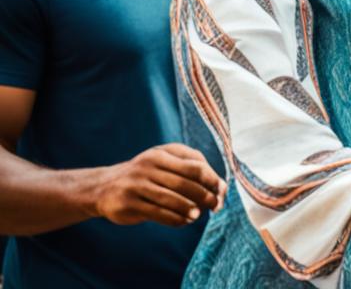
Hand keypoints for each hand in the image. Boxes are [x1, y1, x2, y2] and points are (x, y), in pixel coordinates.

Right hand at [92, 143, 226, 226]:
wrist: (103, 187)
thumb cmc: (145, 175)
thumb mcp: (164, 161)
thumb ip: (190, 167)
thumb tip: (220, 185)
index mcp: (162, 153)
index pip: (195, 166)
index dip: (212, 179)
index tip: (222, 190)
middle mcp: (149, 166)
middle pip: (185, 182)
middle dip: (204, 195)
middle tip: (215, 206)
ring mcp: (137, 184)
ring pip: (171, 199)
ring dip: (189, 209)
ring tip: (198, 215)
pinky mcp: (129, 203)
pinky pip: (157, 213)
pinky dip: (174, 219)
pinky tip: (183, 221)